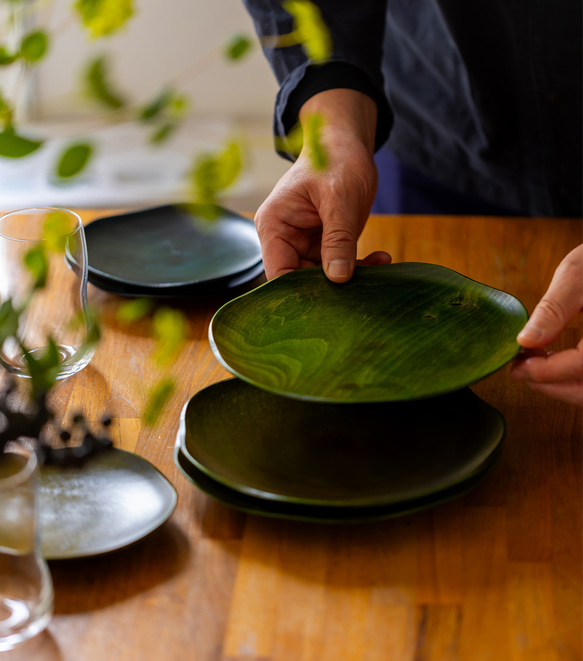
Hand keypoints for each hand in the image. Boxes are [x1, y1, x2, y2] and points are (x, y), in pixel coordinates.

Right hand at [254, 89, 391, 281]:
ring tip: (379, 267)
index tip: (331, 299)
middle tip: (363, 289)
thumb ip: (337, 239)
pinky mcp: (325, 245)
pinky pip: (339, 266)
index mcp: (274, 226)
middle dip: (331, 287)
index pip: (279, 273)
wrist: (347, 144)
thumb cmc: (335, 159)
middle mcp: (285, 239)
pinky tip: (381, 259)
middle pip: (300, 280)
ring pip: (323, 278)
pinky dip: (360, 267)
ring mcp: (305, 244)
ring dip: (351, 278)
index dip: (300, 292)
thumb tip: (337, 278)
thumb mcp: (339, 198)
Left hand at [510, 244, 582, 405]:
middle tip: (520, 370)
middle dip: (550, 385)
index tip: (516, 365)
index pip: (582, 366)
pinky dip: (576, 382)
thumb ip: (553, 309)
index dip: (545, 372)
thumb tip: (524, 340)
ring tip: (534, 366)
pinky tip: (557, 365)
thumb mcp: (578, 274)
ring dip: (562, 387)